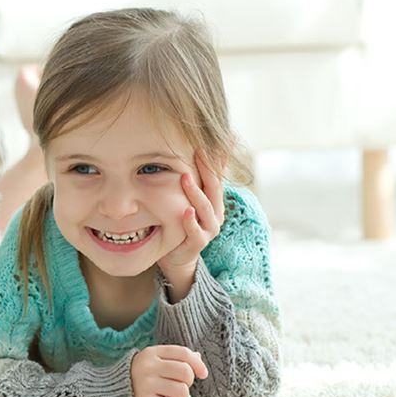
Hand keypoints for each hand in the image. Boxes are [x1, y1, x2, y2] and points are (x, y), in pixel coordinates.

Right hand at [130, 345, 208, 396]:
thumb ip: (174, 357)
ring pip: (182, 392)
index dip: (198, 364)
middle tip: (180, 385)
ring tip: (172, 396)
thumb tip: (197, 357)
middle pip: (185, 372)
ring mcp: (145, 385)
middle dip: (188, 382)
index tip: (203, 374)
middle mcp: (148, 367)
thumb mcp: (153, 360)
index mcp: (151, 353)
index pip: (183, 353)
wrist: (111, 390)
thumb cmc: (138, 374)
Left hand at [157, 155, 224, 298]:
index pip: (218, 175)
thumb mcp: (189, 202)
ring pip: (205, 208)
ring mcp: (209, 229)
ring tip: (186, 177)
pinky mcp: (197, 243)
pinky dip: (191, 221)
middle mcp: (216, 214)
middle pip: (214, 188)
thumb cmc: (182, 224)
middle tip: (199, 150)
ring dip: (195, 192)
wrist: (178, 256)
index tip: (213, 140)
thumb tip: (188, 155)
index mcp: (215, 202)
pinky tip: (186, 211)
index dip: (216, 158)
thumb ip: (192, 184)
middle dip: (207, 168)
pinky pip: (195, 232)